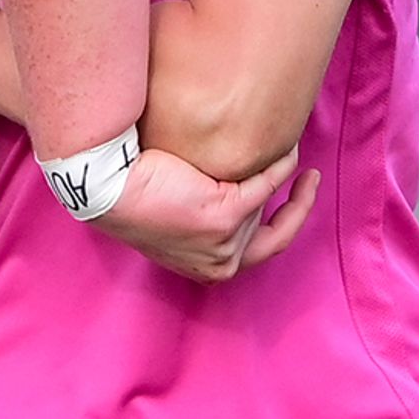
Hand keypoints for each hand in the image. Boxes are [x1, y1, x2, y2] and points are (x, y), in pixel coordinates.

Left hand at [93, 148, 320, 282]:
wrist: (109, 184)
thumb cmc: (133, 194)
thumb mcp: (178, 217)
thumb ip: (210, 215)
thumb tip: (239, 187)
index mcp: (207, 268)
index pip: (259, 252)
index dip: (282, 226)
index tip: (293, 200)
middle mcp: (220, 263)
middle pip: (272, 233)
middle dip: (297, 207)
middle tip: (309, 180)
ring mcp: (226, 242)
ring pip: (265, 205)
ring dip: (274, 178)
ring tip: (284, 152)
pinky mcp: (227, 215)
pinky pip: (267, 184)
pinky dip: (280, 166)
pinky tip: (287, 150)